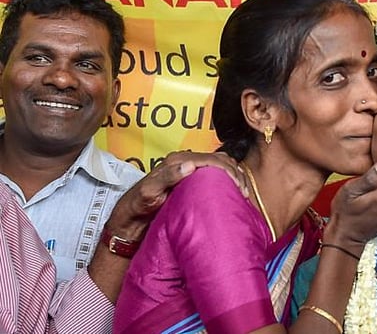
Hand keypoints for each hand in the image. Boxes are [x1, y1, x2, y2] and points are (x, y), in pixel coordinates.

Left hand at [104, 151, 242, 240]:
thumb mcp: (150, 192)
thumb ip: (168, 176)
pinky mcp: (193, 178)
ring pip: (221, 163)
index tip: (239, 187)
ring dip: (235, 174)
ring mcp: (190, 169)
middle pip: (220, 159)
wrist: (131, 217)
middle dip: (236, 173)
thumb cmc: (139, 206)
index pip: (212, 159)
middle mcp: (185, 161)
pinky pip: (216, 172)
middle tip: (244, 192)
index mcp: (177, 161)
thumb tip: (191, 165)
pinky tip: (235, 190)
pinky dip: (229, 178)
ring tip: (243, 192)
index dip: (229, 172)